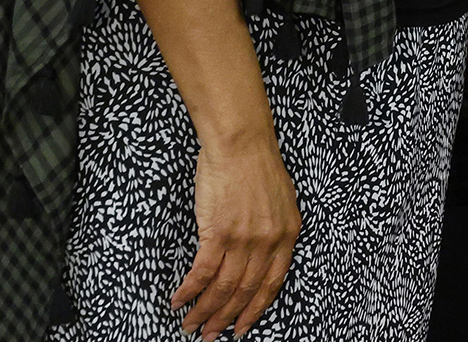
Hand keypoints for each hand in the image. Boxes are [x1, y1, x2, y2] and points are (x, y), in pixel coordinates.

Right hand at [170, 140, 297, 336]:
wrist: (242, 144)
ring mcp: (244, 238)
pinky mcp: (219, 232)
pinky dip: (190, 290)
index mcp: (287, 234)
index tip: (243, 327)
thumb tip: (262, 252)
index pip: (272, 282)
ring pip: (224, 287)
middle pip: (246, 290)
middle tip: (210, 335)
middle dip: (227, 318)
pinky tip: (179, 301)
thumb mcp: (281, 201)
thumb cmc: (257, 166)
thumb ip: (274, 229)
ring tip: (191, 326)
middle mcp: (268, 241)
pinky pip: (203, 271)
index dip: (256, 308)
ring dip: (205, 311)